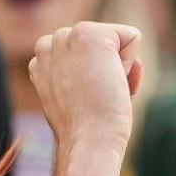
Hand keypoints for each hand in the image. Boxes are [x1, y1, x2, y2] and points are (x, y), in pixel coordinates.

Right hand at [30, 21, 144, 153]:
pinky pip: (132, 37)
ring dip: (119, 67)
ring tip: (104, 92)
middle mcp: (50, 42)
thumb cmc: (85, 130)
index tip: (87, 99)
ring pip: (116, 40)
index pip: (87, 52)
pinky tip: (114, 84)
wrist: (87, 141)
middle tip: (96, 97)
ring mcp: (67, 35)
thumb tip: (98, 73)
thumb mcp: (70, 97)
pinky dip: (132, 63)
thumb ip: (75, 76)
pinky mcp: (90, 34)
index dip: (97, 76)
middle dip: (108, 67)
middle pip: (103, 42)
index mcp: (43, 58)